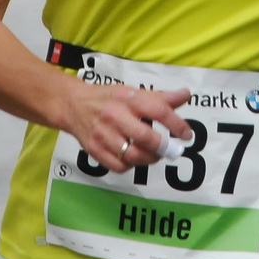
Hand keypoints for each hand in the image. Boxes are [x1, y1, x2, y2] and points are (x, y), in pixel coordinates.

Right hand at [59, 81, 193, 172]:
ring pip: (132, 155)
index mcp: (128, 98)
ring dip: (149, 159)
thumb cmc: (109, 98)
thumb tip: (186, 94)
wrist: (73, 104)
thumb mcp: (133, 92)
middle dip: (163, 147)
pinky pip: (118, 166)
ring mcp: (103, 134)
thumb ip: (161, 97)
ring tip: (155, 155)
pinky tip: (134, 159)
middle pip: (145, 137)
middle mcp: (115, 115)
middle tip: (171, 149)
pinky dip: (131, 166)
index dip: (176, 124)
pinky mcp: (94, 149)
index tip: (186, 134)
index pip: (158, 110)